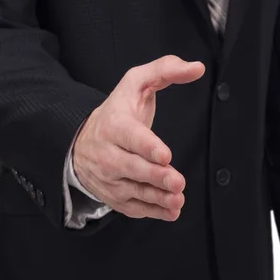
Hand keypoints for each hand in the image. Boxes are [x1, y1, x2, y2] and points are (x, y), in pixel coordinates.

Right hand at [73, 55, 204, 220]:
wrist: (81, 141)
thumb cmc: (118, 111)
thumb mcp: (136, 83)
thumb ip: (166, 70)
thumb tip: (197, 68)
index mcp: (114, 124)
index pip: (130, 137)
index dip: (147, 147)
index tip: (165, 155)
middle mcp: (108, 154)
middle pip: (132, 168)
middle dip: (155, 176)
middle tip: (177, 181)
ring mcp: (110, 178)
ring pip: (134, 190)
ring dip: (157, 198)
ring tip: (178, 199)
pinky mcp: (115, 196)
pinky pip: (133, 207)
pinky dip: (153, 212)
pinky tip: (171, 211)